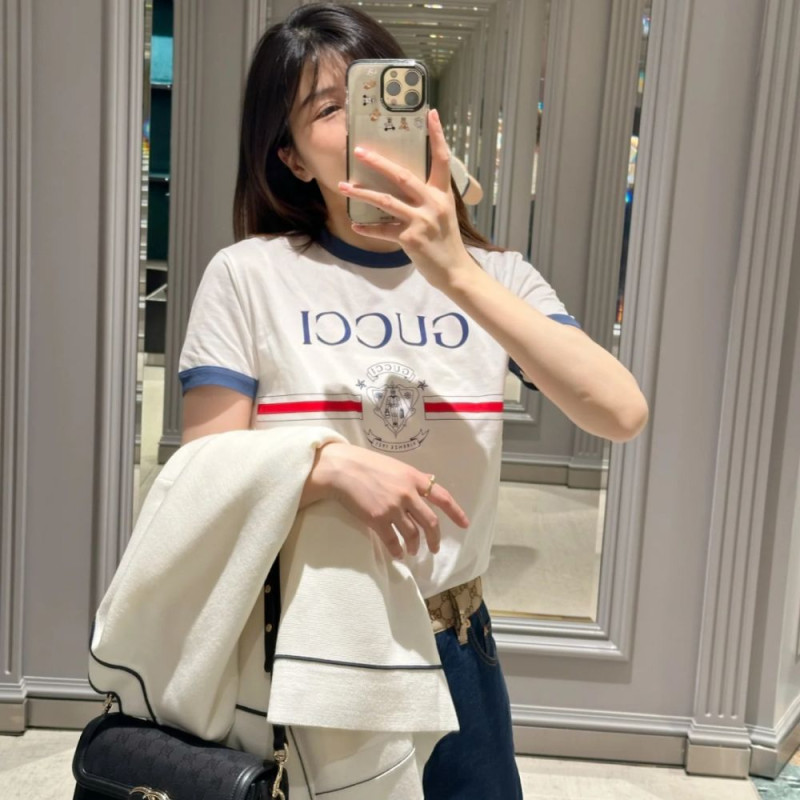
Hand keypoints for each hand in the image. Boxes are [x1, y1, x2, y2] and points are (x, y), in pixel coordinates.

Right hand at [304, 442, 468, 558]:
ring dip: (414, 546)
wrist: (342, 469)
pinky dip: (396, 550)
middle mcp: (408, 494)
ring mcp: (393, 508)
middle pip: (430, 522)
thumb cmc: (367, 464)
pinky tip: (397, 554)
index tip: (464, 524)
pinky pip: (392, 541)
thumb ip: (413, 477)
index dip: (456, 512)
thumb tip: (430, 482)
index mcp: (414, 478)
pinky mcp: (377, 519)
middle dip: (435, 538)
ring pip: (412, 534)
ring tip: (412, 551)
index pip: (442, 497)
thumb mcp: (396, 466)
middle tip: (434, 548)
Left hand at [337, 108, 478, 290]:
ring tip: (343, 185)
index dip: (437, 136)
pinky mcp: (411, 238)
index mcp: (443, 194)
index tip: (431, 113)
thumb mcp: (444, 215)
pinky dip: (368, 228)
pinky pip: (383, 230)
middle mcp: (433, 203)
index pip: (442, 159)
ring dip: (362, 193)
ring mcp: (422, 220)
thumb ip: (427, 199)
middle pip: (402, 176)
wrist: (455, 271)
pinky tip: (356, 225)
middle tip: (360, 151)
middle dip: (378, 162)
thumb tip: (402, 185)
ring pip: (386, 201)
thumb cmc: (446, 242)